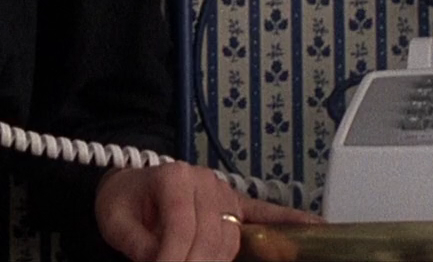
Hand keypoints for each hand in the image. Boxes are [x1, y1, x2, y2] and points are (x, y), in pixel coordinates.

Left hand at [94, 162, 319, 260]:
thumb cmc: (123, 200)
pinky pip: (267, 214)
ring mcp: (225, 192)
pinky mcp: (237, 204)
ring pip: (232, 238)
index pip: (182, 227)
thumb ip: (138, 244)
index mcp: (173, 178)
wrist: (129, 183)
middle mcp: (204, 181)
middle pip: (212, 237)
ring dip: (218, 261)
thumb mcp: (116, 221)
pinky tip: (316, 226)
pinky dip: (290, 221)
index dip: (175, 258)